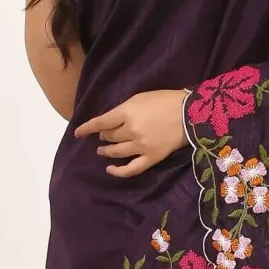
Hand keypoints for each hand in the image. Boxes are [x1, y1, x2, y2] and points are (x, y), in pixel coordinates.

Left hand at [73, 89, 190, 176]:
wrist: (191, 113)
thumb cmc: (166, 100)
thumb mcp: (141, 97)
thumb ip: (124, 110)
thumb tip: (109, 122)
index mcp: (127, 112)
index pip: (100, 122)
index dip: (87, 128)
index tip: (78, 133)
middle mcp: (131, 130)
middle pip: (109, 136)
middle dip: (103, 136)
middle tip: (103, 135)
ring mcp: (141, 146)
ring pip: (116, 151)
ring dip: (106, 151)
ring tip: (102, 151)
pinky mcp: (151, 158)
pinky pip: (131, 169)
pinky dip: (118, 171)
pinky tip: (110, 169)